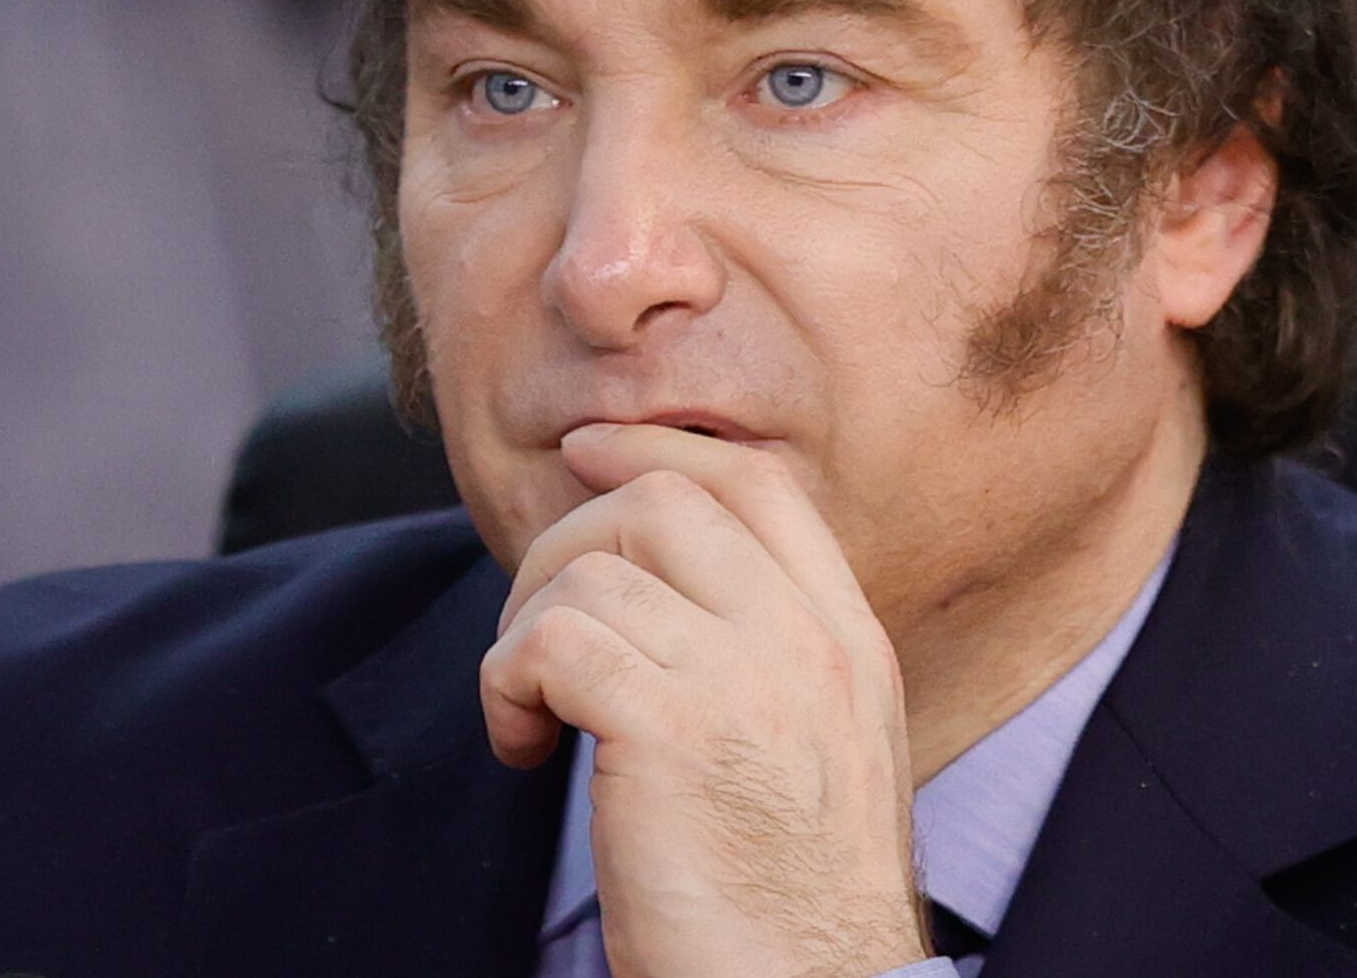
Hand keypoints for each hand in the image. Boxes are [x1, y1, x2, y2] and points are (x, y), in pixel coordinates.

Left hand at [482, 424, 929, 977]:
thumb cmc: (790, 905)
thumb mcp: (822, 752)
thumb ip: (772, 659)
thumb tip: (665, 589)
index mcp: (849, 641)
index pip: (757, 485)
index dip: (658, 450)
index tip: (588, 457)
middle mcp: (807, 642)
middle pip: (664, 502)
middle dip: (568, 542)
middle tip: (535, 628)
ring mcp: (744, 680)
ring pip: (592, 569)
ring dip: (526, 630)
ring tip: (531, 713)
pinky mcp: (669, 732)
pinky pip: (551, 644)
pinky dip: (507, 685)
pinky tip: (523, 748)